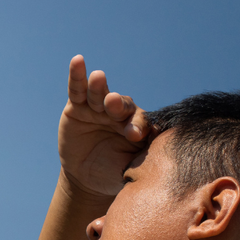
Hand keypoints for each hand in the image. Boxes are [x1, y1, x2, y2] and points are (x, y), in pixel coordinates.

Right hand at [58, 55, 150, 198]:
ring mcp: (98, 108)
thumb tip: (163, 154)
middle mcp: (119, 113)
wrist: (86, 179)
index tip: (134, 134)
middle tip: (113, 103)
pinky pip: (77, 90)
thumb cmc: (113, 173)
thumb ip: (143, 159)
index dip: (138, 125)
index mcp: (137, 126)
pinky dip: (77, 76)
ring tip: (98, 78)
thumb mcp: (129, 169)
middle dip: (117, 103)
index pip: (141, 121)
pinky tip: (77, 61)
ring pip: (100, 94)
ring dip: (99, 87)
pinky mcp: (77, 107)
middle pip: (120, 104)